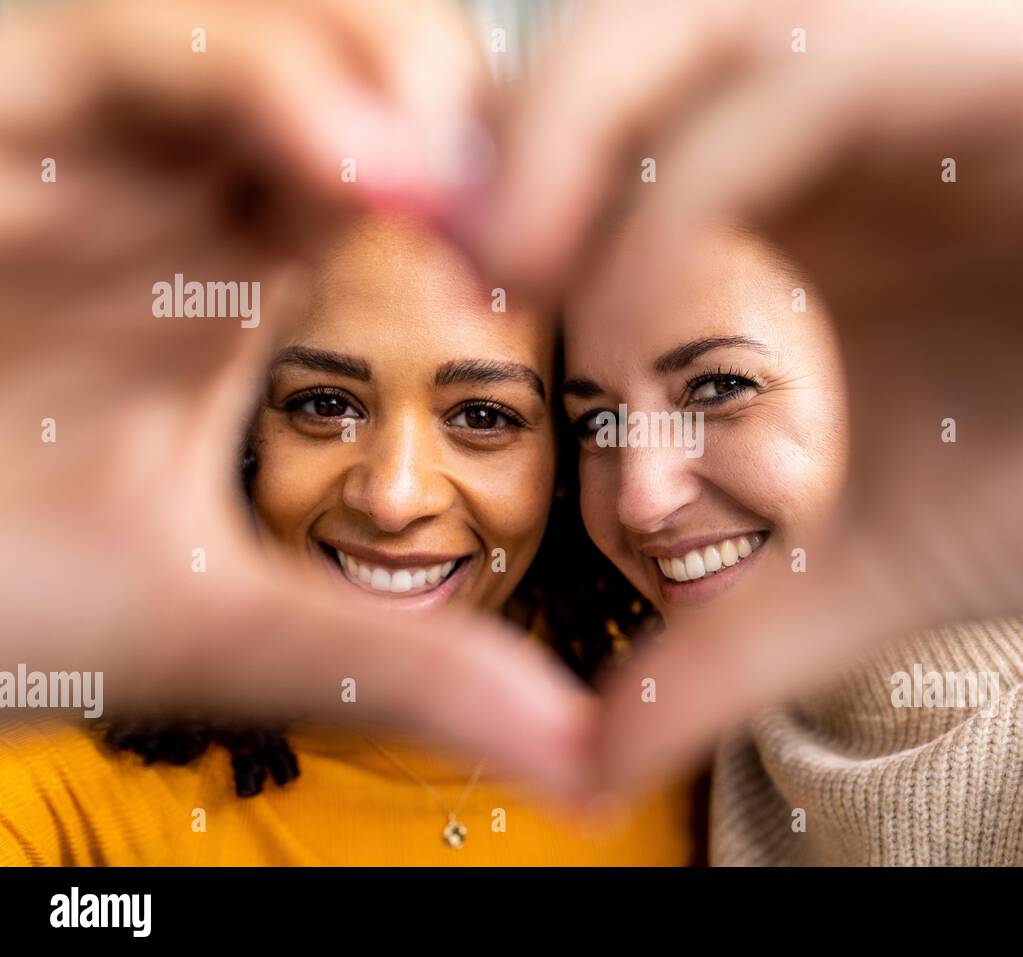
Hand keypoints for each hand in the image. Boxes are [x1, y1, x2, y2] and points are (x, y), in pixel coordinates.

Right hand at [1, 0, 594, 801]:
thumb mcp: (226, 623)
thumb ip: (401, 663)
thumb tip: (576, 753)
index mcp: (241, 275)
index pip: (411, 175)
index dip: (508, 191)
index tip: (579, 251)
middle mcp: (176, 190)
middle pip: (357, 65)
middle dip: (453, 103)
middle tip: (534, 191)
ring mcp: (93, 144)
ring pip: (258, 22)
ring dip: (374, 69)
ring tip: (443, 179)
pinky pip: (125, 39)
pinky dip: (249, 75)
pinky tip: (350, 168)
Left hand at [467, 0, 1022, 789]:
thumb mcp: (864, 568)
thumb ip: (723, 640)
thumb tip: (591, 760)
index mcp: (783, 199)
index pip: (581, 140)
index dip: (474, 207)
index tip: (408, 315)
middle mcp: (828, 111)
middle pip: (603, 53)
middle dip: (498, 155)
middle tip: (446, 289)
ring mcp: (913, 68)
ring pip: (685, 25)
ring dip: (571, 143)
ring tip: (519, 285)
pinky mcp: (1011, 58)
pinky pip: (812, 77)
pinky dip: (698, 188)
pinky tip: (652, 318)